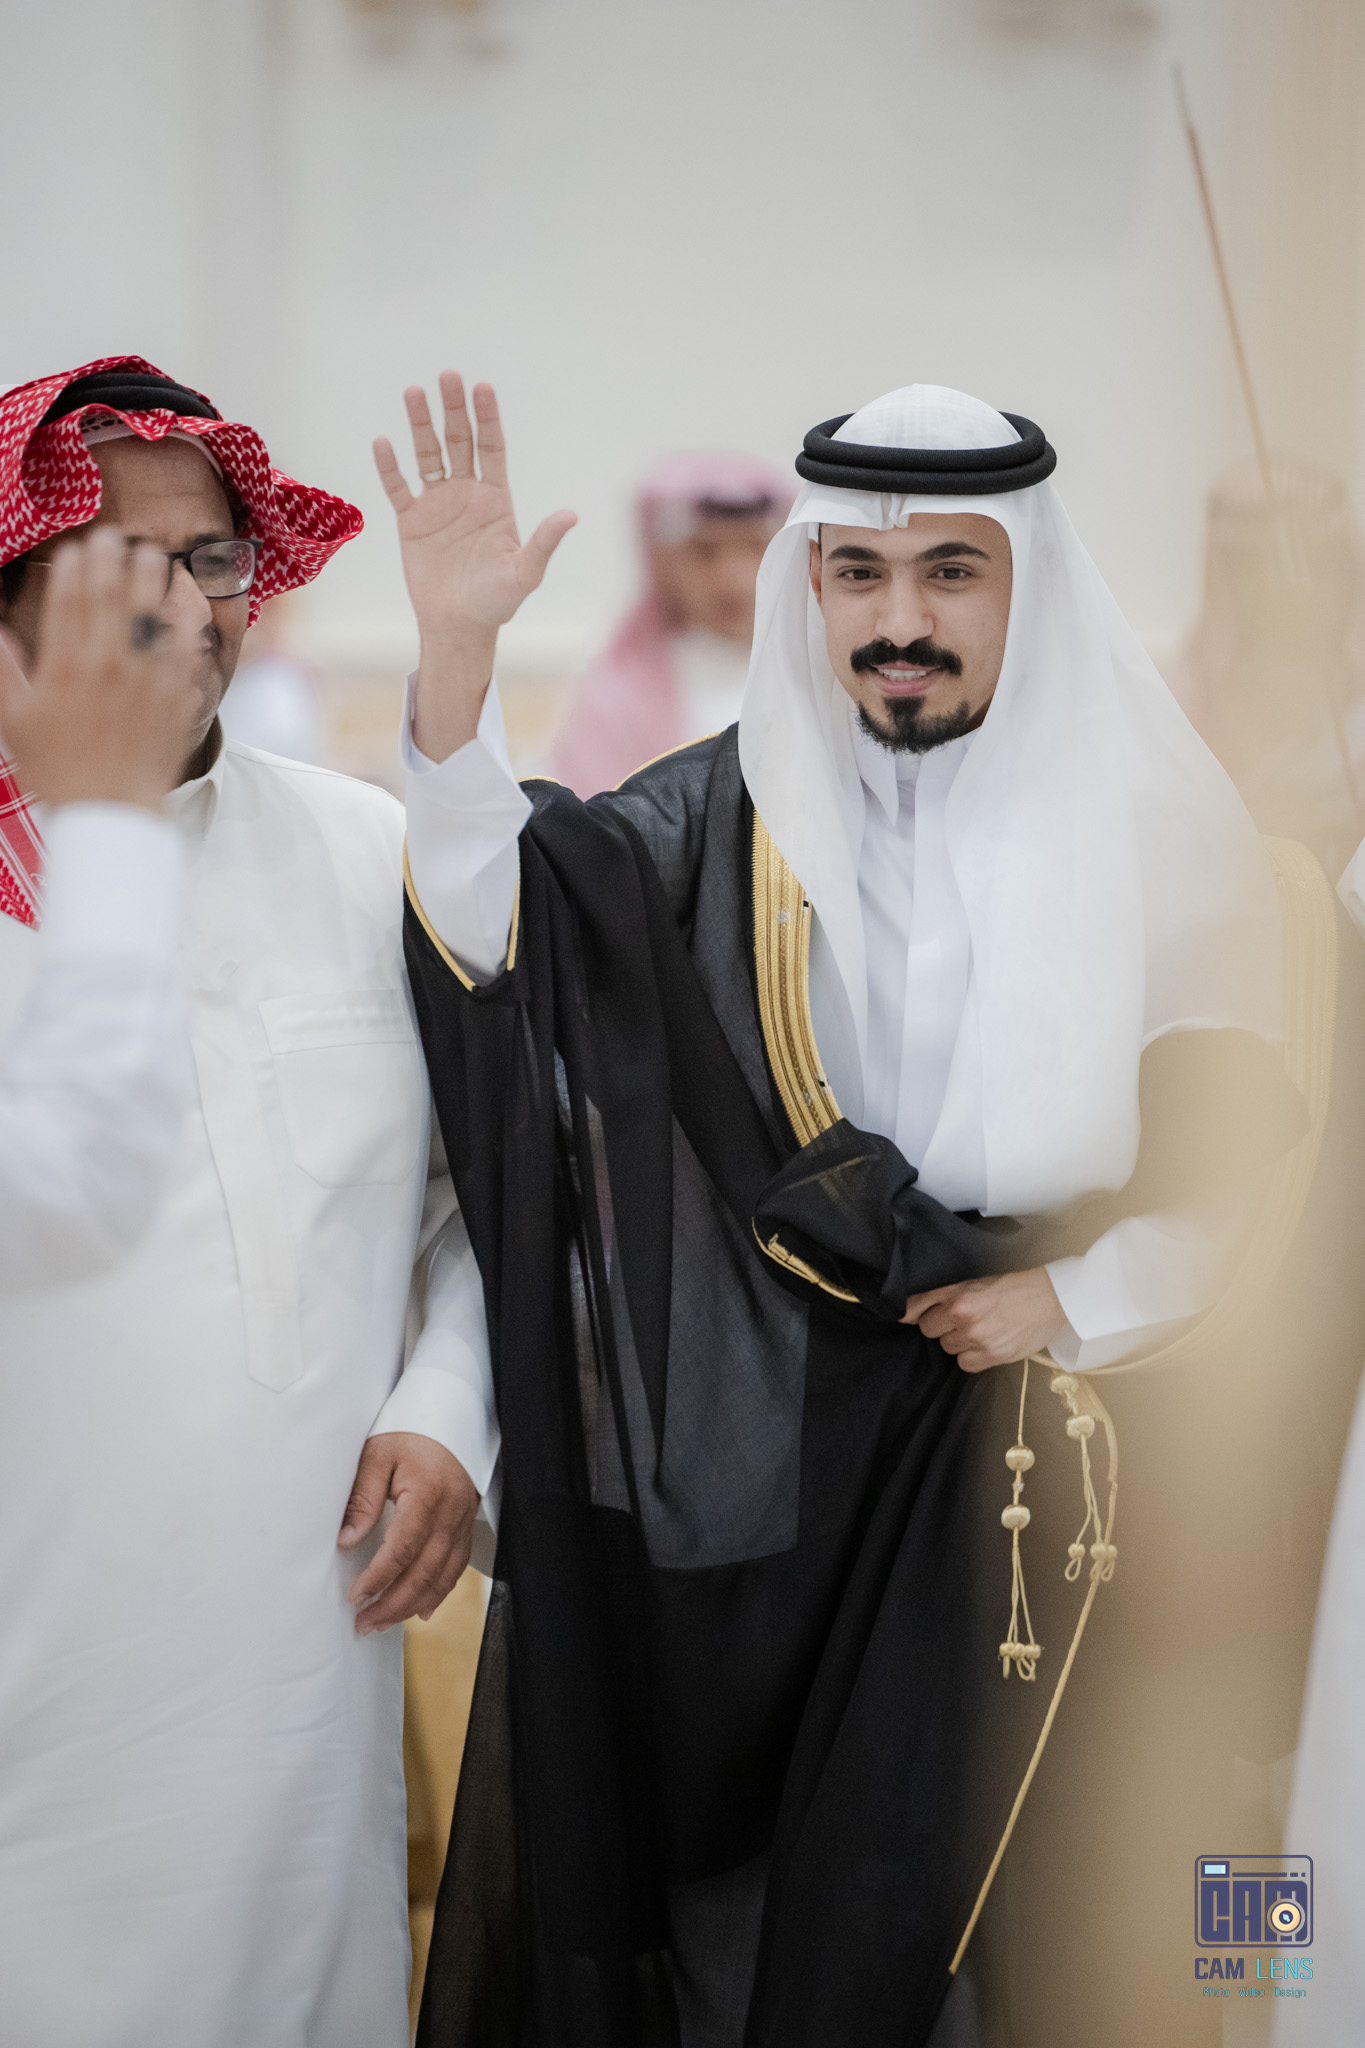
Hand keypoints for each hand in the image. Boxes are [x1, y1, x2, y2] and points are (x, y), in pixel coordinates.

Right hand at [0, 529, 199, 810]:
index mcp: (65, 666)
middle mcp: (108, 664)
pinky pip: (185, 652)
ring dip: (152, 580)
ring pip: (151, 615)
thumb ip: (4, 669)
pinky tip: (184, 607)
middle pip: (112, 597)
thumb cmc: (58, 769)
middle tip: (116, 535)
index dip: (74, 568)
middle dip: (113, 559)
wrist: (111, 813)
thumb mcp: (15, 720)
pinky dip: (184, 625)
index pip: (69, 601)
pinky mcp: (176, 697)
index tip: (77, 547)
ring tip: (153, 556)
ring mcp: (147, 678)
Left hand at [338, 1430, 479, 1633]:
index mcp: (428, 1495)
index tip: (356, 1597)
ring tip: (385, 1622)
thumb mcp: (377, 1454)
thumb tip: (347, 1541)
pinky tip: (423, 1609)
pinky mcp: (467, 1522)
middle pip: (425, 1572)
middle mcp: (452, 1513)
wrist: (449, 1411)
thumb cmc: (411, 1428)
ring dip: (413, 1604)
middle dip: (394, 1603)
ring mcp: (463, 1520)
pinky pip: (457, 1565)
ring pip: (443, 1575)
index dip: (379, 1578)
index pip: (403, 1549)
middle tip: (365, 1623)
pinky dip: (440, 1591)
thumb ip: (362, 1498)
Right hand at [374, 371, 576, 761]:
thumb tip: (571, 515)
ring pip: (428, 455)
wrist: (459, 627)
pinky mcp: (411, 521)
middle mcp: (467, 494)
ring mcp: (437, 504)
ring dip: (420, 425)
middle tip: (448, 376)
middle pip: (460, 441)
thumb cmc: (497, 602)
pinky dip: (390, 467)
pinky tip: (383, 442)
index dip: (487, 419)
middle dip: (454, 410)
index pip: (492, 448)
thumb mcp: (524, 573)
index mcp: (496, 499)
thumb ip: (543, 542)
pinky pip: (399, 487)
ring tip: (413, 392)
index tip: (482, 388)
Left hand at [902, 1268, 1068, 1372]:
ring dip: (960, 1342)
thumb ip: (934, 1299)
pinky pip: (966, 1364)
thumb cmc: (1008, 1288)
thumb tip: (902, 1316)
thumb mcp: (969, 1284)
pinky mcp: (995, 1356)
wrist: (1048, 1299)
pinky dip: (972, 1357)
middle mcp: (966, 1319)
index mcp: (959, 1298)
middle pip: (933, 1333)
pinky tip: (986, 1344)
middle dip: (944, 1327)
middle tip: (965, 1319)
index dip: (929, 1314)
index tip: (935, 1314)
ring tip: (980, 1329)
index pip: (920, 1315)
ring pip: (949, 1349)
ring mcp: (980, 1340)